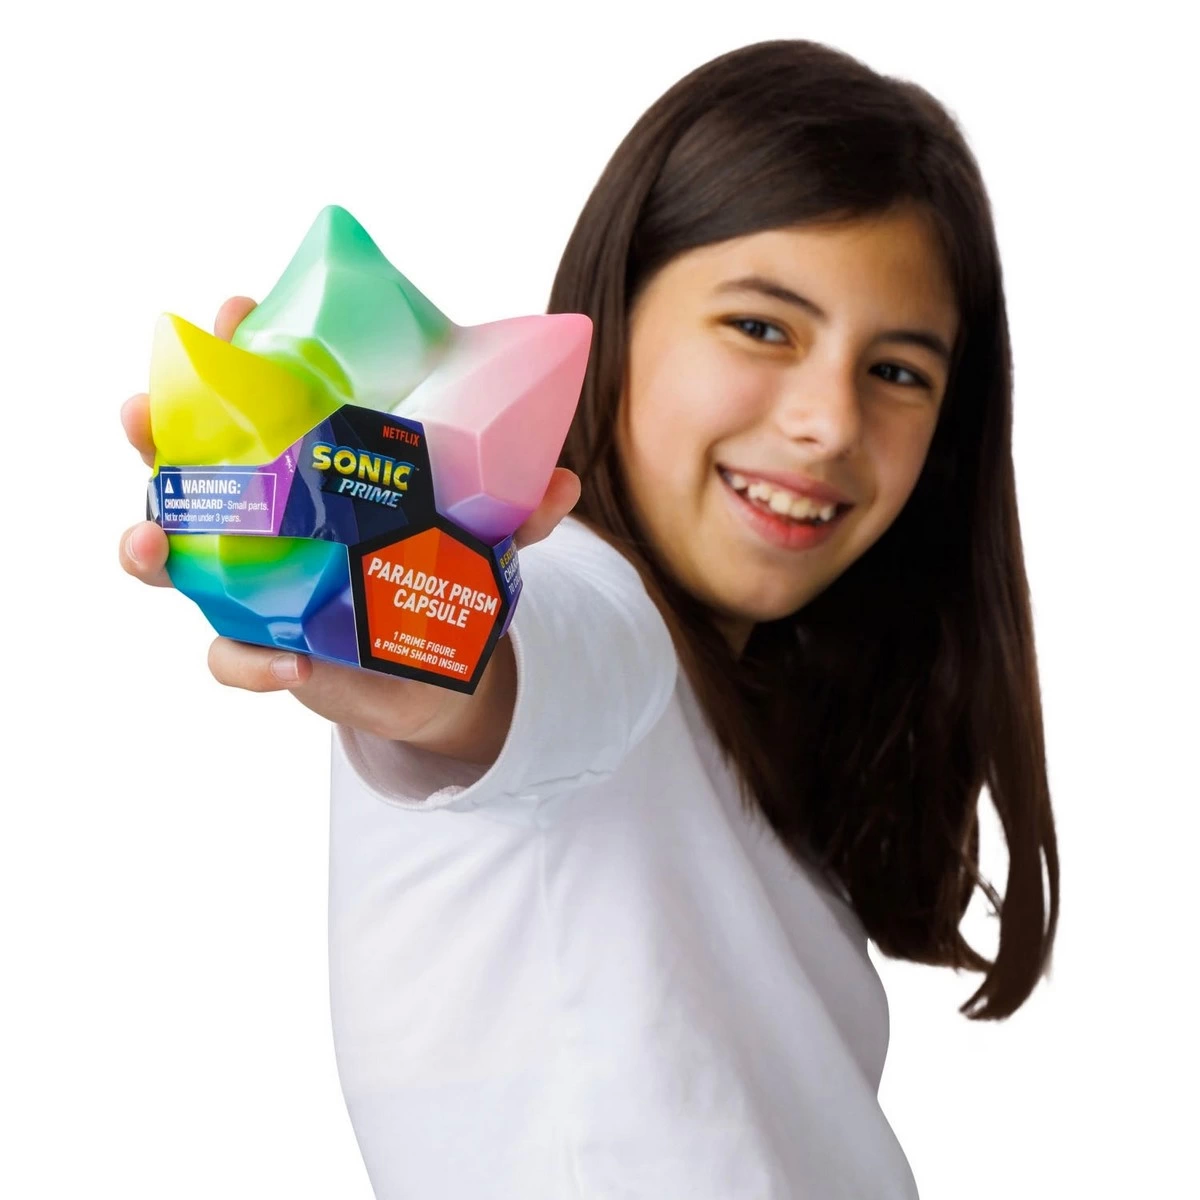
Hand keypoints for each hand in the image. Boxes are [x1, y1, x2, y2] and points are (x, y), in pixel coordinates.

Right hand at [119, 296, 581, 752]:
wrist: (437, 668)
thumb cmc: (441, 572)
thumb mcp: (480, 536)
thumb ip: (515, 512)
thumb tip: (562, 482)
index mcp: (309, 466)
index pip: (259, 395)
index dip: (234, 348)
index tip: (232, 308)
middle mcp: (264, 514)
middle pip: (188, 461)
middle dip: (156, 429)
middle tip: (143, 409)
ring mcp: (249, 578)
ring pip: (171, 552)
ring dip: (147, 542)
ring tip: (153, 541)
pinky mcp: (260, 644)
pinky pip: (232, 655)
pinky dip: (251, 661)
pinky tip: (289, 664)